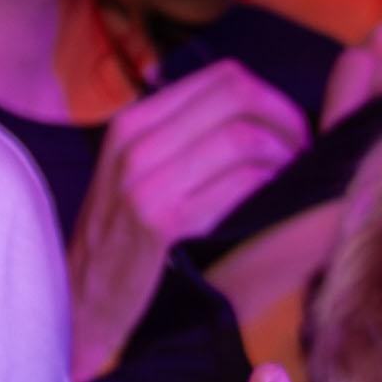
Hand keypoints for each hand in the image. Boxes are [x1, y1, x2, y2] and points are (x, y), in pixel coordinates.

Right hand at [68, 60, 311, 381]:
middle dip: (287, 121)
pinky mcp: (159, 220)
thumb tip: (256, 118)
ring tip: (291, 183)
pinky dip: (268, 188)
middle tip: (302, 156)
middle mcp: (135, 140)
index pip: (224, 76)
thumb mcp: (136, 174)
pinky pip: (237, 183)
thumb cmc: (121, 243)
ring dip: (283, 158)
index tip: (289, 133)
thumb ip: (182, 140)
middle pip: (239, 95)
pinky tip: (272, 205)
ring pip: (243, 137)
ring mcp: (144, 179)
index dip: (272, 99)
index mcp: (133, 122)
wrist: (79, 304)